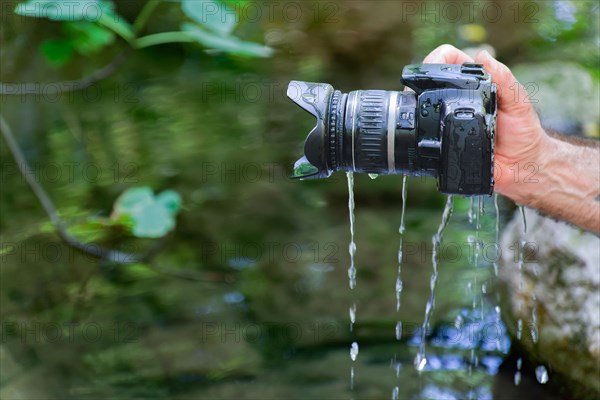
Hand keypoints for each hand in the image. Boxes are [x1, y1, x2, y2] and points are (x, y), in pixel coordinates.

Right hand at [422, 44, 547, 202]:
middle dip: (420, 81)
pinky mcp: (442, 143)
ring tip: (416, 107)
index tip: (432, 66)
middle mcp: (458, 101)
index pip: (450, 61)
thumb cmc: (524, 132)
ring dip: (416, 105)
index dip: (438, 59)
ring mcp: (447, 121)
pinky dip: (420, 132)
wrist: (520, 167)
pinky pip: (426, 136)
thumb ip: (505, 79)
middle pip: (430, 82)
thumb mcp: (518, 102)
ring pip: (423, 107)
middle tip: (419, 91)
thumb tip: (483, 55)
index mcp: (475, 85)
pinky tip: (420, 130)